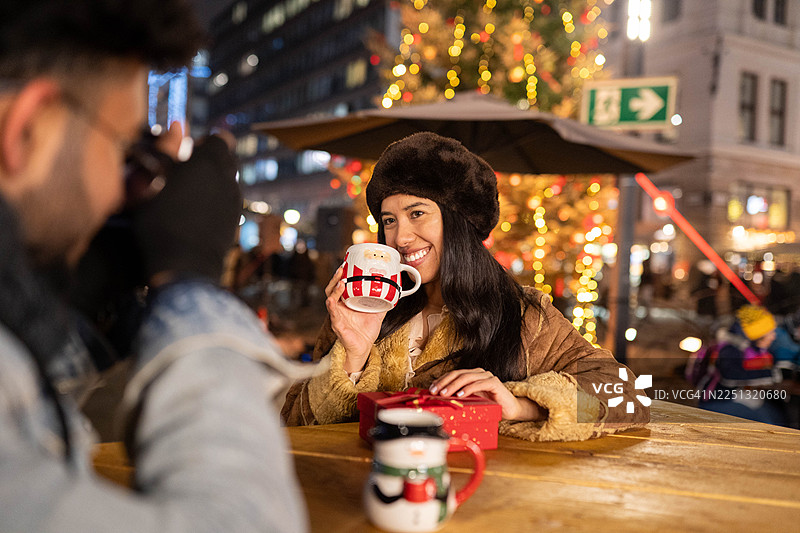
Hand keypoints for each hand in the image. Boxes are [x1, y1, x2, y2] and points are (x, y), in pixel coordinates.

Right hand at [132, 133, 240, 282]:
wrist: (185, 267)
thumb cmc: (160, 223)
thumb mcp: (150, 183)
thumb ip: (166, 151)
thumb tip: (179, 127)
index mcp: (210, 163)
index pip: (221, 138)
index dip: (205, 142)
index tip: (187, 152)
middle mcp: (229, 179)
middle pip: (228, 159)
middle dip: (210, 160)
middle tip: (186, 171)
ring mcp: (236, 201)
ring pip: (230, 179)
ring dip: (214, 180)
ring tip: (189, 193)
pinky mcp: (236, 221)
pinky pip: (230, 200)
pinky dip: (217, 199)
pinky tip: (197, 212)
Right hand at [325, 266, 385, 372]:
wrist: (363, 348)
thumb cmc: (365, 332)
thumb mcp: (377, 314)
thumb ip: (384, 303)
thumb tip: (393, 293)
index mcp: (347, 303)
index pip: (341, 286)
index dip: (342, 275)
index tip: (346, 264)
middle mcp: (340, 307)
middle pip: (332, 289)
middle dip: (335, 278)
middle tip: (342, 268)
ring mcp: (337, 315)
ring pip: (330, 298)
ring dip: (334, 289)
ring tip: (341, 281)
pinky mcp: (337, 325)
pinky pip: (333, 314)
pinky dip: (332, 306)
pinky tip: (332, 300)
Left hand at [429, 368, 545, 420]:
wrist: (510, 409)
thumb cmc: (490, 405)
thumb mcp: (471, 401)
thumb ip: (459, 397)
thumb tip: (441, 399)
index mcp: (472, 375)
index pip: (453, 374)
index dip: (441, 380)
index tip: (430, 389)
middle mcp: (478, 373)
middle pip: (457, 374)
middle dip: (444, 382)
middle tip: (434, 391)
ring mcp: (486, 376)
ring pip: (466, 377)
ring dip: (453, 386)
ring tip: (445, 394)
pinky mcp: (494, 383)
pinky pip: (479, 384)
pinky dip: (468, 389)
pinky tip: (461, 395)